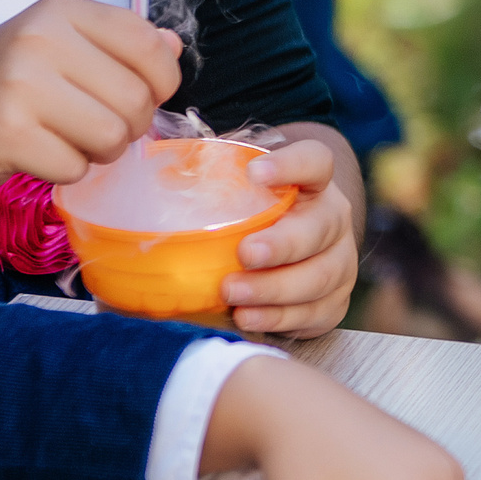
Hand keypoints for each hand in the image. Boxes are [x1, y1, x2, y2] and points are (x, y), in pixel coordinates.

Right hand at [0, 0, 181, 191]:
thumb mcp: (56, 47)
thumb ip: (116, 45)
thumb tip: (172, 45)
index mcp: (60, 10)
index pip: (150, 44)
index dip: (161, 82)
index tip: (139, 94)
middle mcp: (39, 38)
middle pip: (137, 99)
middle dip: (127, 127)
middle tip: (91, 126)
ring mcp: (20, 85)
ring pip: (112, 137)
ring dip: (98, 152)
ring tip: (64, 139)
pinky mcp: (6, 134)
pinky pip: (75, 168)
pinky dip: (64, 171)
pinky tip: (33, 153)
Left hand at [223, 139, 358, 338]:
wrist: (285, 262)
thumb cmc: (248, 223)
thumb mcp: (234, 198)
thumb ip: (204, 186)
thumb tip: (141, 179)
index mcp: (312, 184)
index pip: (315, 161)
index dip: (290, 165)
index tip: (254, 173)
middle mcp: (332, 220)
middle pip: (321, 228)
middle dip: (282, 243)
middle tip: (245, 253)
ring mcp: (339, 263)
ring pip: (321, 276)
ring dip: (275, 288)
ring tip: (233, 294)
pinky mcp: (333, 302)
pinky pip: (314, 312)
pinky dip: (279, 318)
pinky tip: (247, 317)